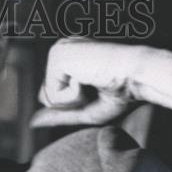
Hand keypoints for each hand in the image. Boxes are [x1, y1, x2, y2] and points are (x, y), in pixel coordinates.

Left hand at [30, 38, 171, 127]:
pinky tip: (90, 79)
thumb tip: (32, 122)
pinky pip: (53, 95)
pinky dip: (74, 96)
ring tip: (95, 81)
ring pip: (49, 97)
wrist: (139, 75)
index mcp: (71, 57)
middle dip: (72, 103)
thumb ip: (59, 114)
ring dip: (74, 100)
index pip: (53, 93)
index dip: (74, 103)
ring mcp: (58, 51)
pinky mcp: (58, 56)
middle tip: (97, 86)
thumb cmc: (122, 91)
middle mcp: (62, 50)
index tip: (99, 87)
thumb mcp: (86, 108)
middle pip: (48, 96)